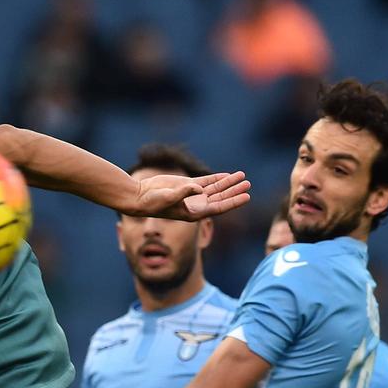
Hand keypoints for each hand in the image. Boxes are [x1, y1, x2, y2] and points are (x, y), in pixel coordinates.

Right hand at [131, 171, 250, 220]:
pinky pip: (207, 181)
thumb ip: (184, 192)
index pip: (218, 207)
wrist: (139, 196)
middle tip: (248, 184)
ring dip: (228, 183)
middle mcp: (196, 205)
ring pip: (216, 189)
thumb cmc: (152, 202)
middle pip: (220, 198)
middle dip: (234, 191)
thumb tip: (199, 187)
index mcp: (194, 213)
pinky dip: (217, 178)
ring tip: (243, 176)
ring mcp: (192, 195)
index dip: (233, 202)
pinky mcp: (187, 185)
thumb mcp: (168, 198)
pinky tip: (227, 175)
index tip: (246, 196)